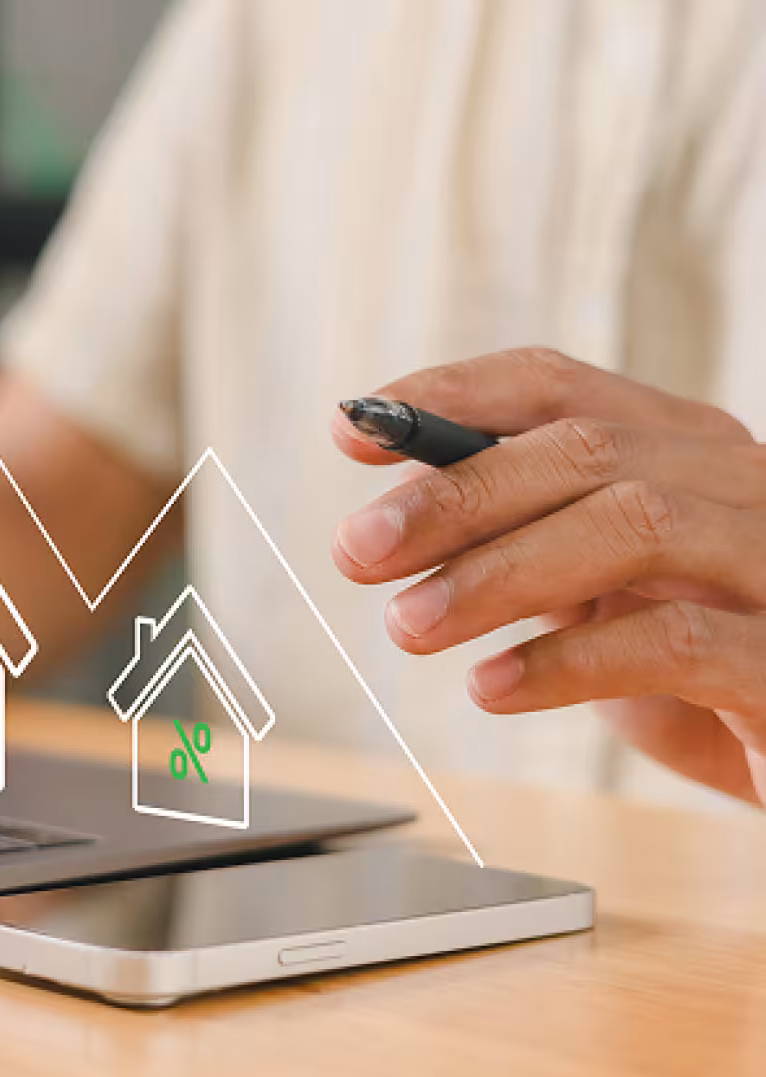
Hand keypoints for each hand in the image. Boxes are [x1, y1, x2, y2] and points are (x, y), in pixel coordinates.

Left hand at [331, 348, 765, 805]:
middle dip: (456, 497)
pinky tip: (491, 686)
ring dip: (497, 574)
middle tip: (357, 550)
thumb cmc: (698, 678)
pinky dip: (567, 660)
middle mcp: (745, 484)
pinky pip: (678, 639)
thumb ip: (521, 540)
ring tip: (406, 626)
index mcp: (686, 450)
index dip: (449, 398)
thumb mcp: (594, 597)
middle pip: (588, 450)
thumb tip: (400, 501)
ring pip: (636, 526)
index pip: (558, 388)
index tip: (352, 428)